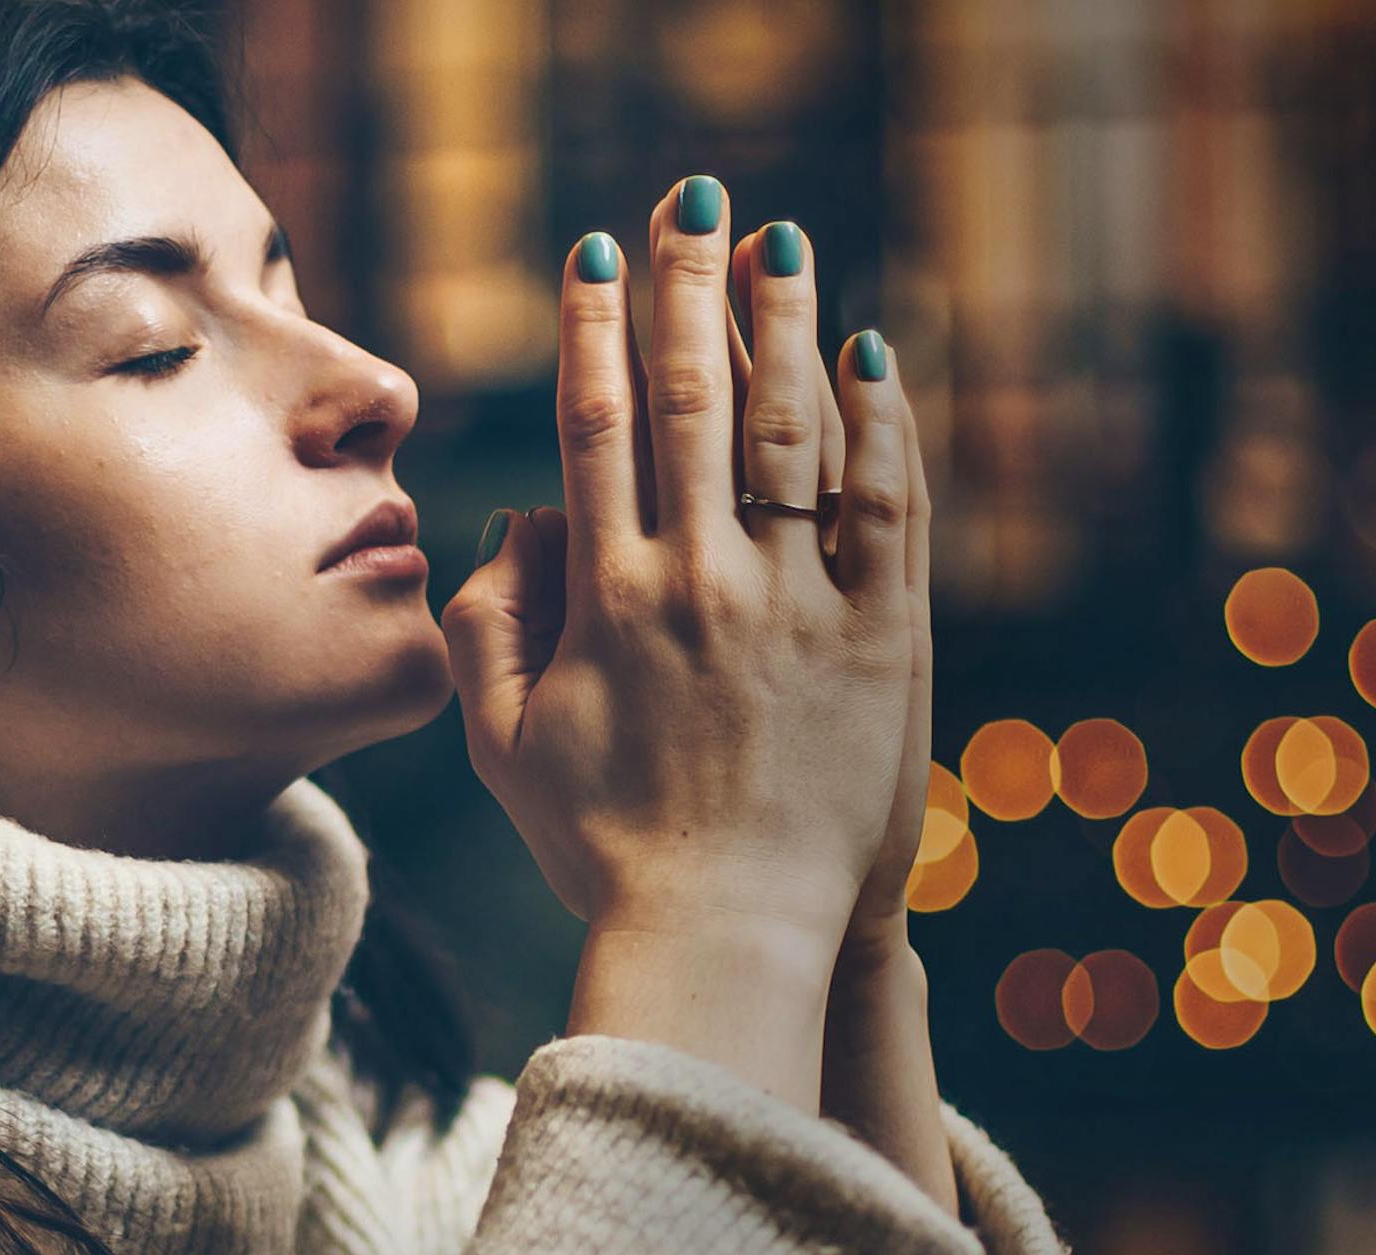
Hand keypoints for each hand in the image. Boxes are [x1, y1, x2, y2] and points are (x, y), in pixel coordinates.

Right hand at [441, 176, 922, 947]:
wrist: (729, 935)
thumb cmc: (607, 847)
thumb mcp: (504, 747)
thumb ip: (485, 627)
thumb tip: (513, 524)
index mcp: (608, 596)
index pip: (594, 424)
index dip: (594, 325)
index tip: (597, 250)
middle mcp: (701, 580)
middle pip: (691, 398)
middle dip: (687, 286)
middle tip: (692, 197)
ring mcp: (799, 607)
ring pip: (793, 432)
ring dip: (784, 324)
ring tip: (781, 241)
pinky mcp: (882, 642)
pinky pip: (889, 511)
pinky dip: (884, 426)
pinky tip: (875, 356)